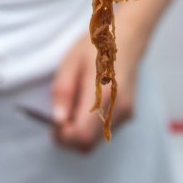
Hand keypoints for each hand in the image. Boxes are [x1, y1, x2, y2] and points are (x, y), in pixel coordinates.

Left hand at [51, 32, 140, 152]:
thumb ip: (63, 92)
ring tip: (72, 108)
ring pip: (96, 140)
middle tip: (59, 119)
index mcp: (102, 95)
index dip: (63, 136)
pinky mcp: (128, 113)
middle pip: (88, 144)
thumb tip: (57, 121)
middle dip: (69, 139)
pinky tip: (86, 106)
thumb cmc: (95, 48)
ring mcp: (125, 113)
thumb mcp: (71, 64)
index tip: (53, 124)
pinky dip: (90, 127)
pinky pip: (104, 130)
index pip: (81, 135)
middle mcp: (117, 109)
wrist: (126, 38)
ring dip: (79, 133)